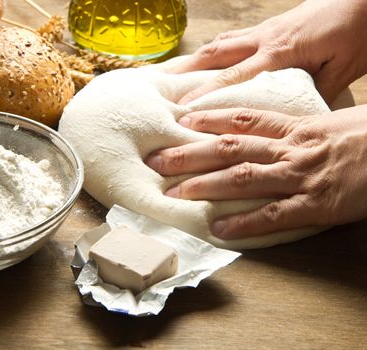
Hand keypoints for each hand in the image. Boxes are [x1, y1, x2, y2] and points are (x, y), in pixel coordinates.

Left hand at [145, 105, 366, 238]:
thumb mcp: (331, 124)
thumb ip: (297, 129)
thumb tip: (271, 133)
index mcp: (295, 127)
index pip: (242, 119)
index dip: (208, 118)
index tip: (180, 120)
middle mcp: (290, 149)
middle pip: (229, 148)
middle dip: (189, 154)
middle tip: (157, 159)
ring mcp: (300, 176)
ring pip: (242, 177)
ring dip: (205, 185)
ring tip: (174, 192)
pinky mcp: (316, 205)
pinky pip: (273, 215)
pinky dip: (244, 223)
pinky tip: (218, 228)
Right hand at [173, 0, 366, 103]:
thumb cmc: (357, 33)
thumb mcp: (342, 70)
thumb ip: (313, 92)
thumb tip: (289, 115)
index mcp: (280, 53)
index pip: (234, 77)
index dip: (205, 94)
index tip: (182, 109)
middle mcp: (264, 40)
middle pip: (216, 54)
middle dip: (185, 70)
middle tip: (160, 85)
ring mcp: (265, 31)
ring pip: (220, 43)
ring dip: (194, 58)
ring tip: (171, 73)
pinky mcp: (269, 27)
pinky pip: (233, 38)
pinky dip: (214, 49)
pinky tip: (205, 58)